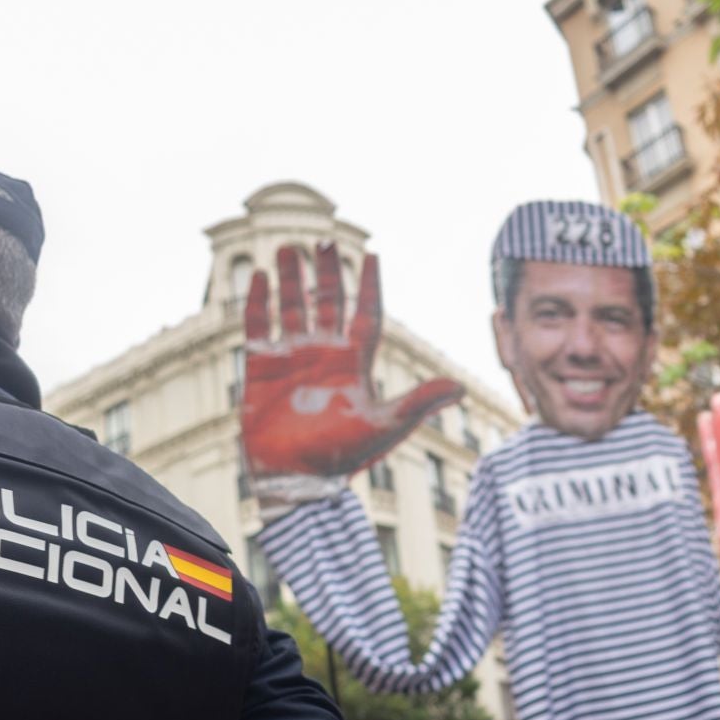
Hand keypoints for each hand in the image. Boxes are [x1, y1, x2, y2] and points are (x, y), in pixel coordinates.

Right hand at [242, 243, 463, 511]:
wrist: (294, 480)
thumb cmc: (341, 457)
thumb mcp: (384, 426)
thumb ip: (419, 403)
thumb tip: (461, 388)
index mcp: (354, 364)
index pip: (365, 314)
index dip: (369, 286)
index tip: (372, 254)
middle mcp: (324, 355)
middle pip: (326, 302)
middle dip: (325, 272)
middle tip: (324, 239)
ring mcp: (291, 360)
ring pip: (292, 308)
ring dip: (290, 279)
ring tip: (286, 246)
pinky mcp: (261, 369)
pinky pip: (258, 328)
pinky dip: (258, 303)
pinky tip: (258, 277)